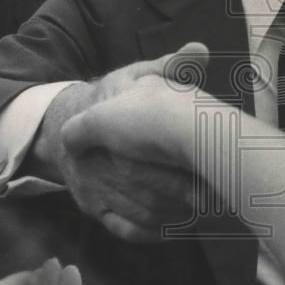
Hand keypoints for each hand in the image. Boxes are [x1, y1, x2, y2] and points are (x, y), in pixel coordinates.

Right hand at [31, 43, 208, 241]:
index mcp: (116, 128)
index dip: (187, 162)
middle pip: (154, 189)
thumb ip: (169, 67)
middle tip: (220, 194)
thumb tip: (201, 51)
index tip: (214, 163)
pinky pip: (125, 230)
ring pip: (144, 213)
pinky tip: (177, 226)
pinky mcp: (94, 208)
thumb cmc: (112, 97)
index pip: (154, 153)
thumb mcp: (136, 76)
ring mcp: (97, 188)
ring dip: (178, 215)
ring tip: (206, 209)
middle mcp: (104, 162)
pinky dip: (153, 233)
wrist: (63, 122)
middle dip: (189, 194)